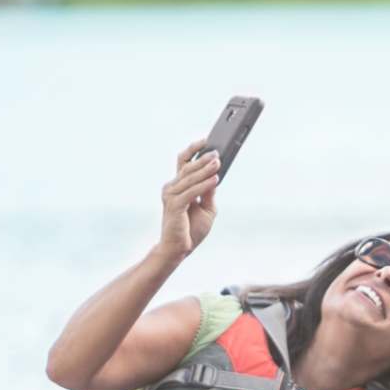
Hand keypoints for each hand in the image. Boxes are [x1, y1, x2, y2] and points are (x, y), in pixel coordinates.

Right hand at [156, 137, 221, 261]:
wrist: (179, 249)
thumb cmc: (190, 230)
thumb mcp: (206, 209)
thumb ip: (208, 192)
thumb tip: (215, 176)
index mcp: (178, 186)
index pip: (183, 161)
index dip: (193, 149)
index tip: (206, 140)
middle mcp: (172, 188)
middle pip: (188, 167)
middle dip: (203, 159)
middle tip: (217, 152)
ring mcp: (171, 196)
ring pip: (190, 178)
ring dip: (205, 170)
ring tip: (218, 163)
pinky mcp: (175, 205)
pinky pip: (191, 192)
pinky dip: (204, 185)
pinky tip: (215, 180)